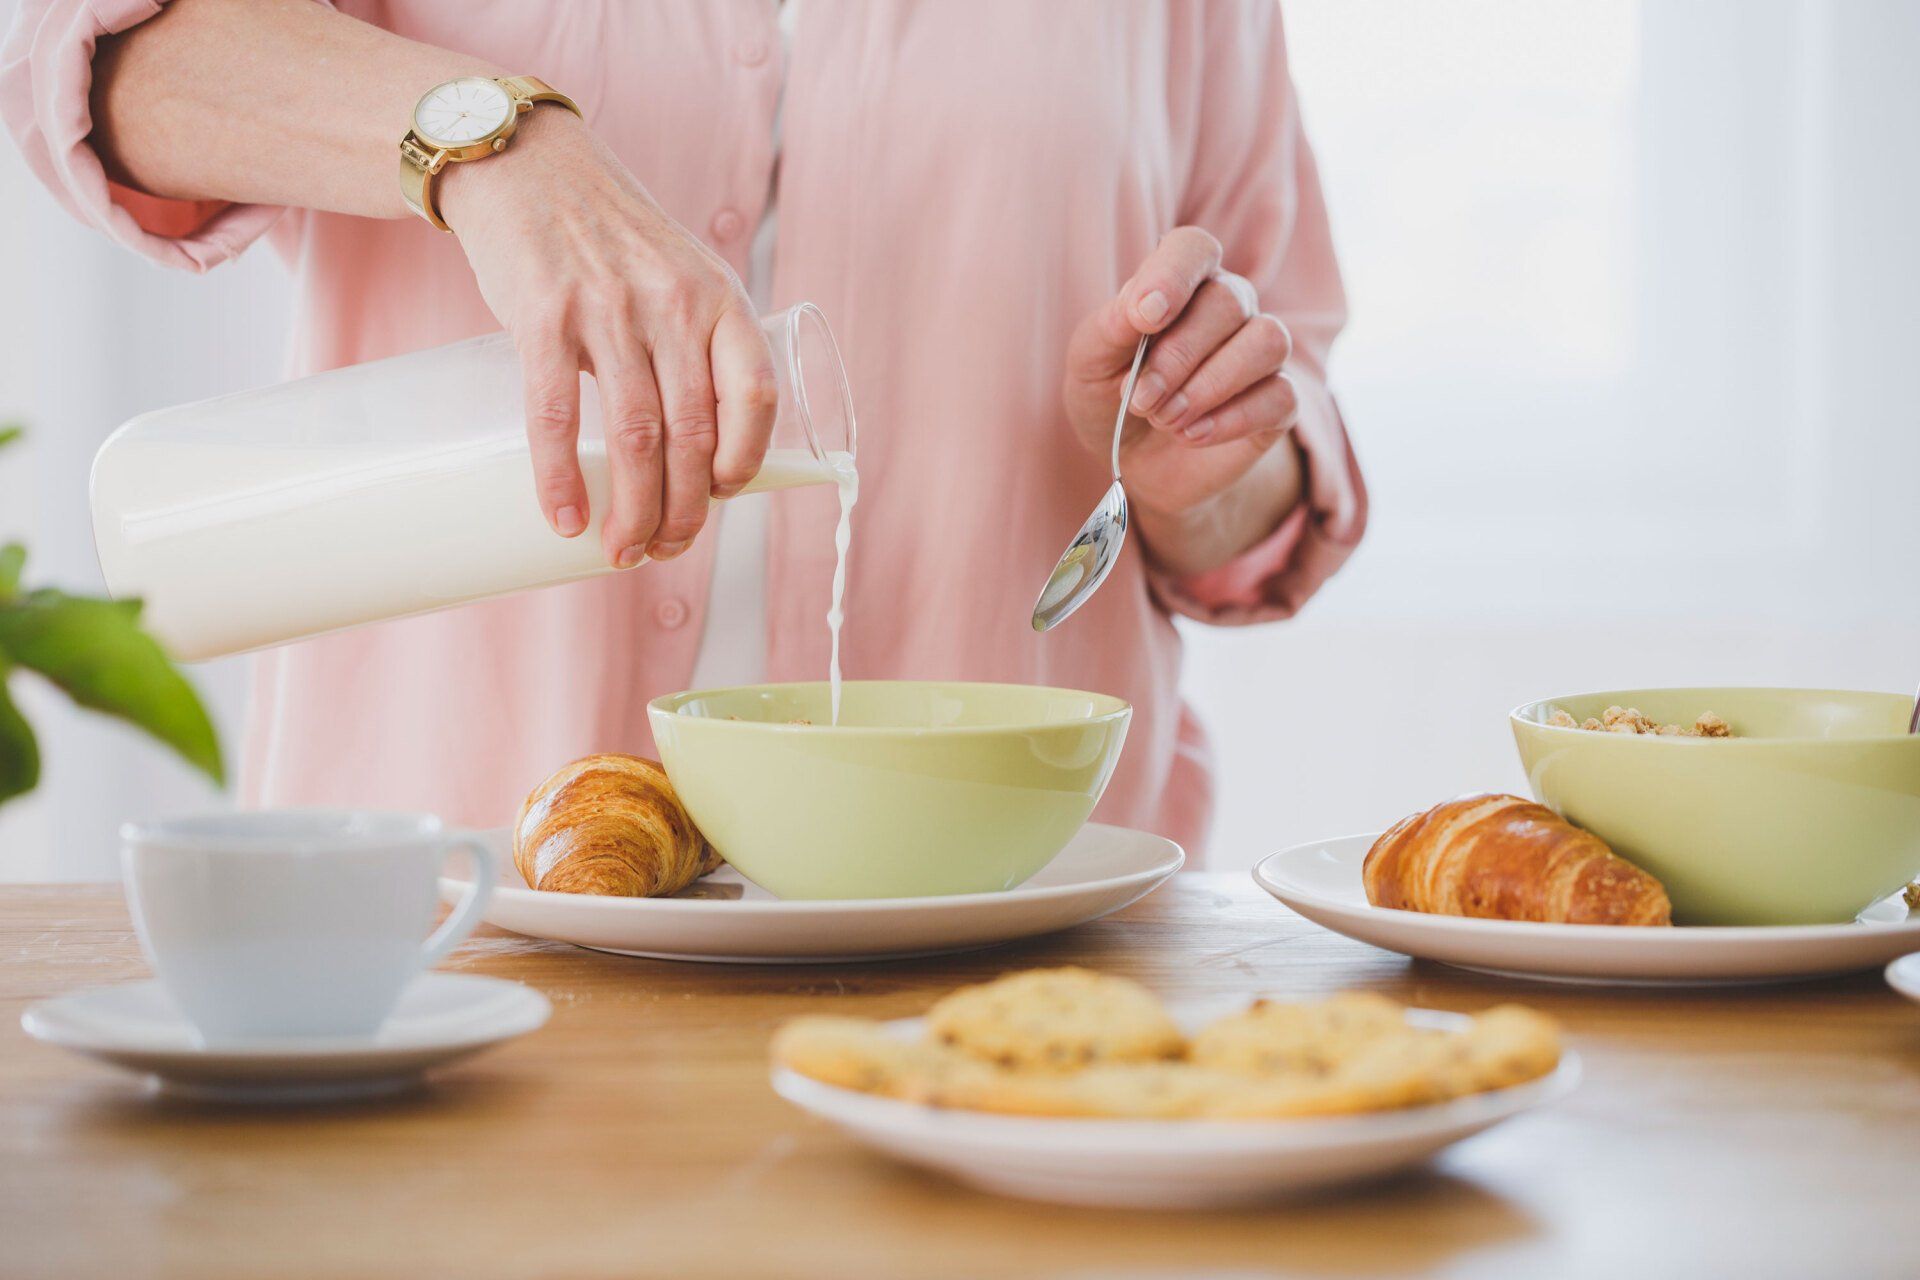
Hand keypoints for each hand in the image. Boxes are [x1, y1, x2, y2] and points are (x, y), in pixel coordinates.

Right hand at [439, 108, 779, 566]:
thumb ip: (695, 344)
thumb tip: (695, 450)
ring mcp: (607, 311)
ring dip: (632, 511)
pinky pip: (556, 417)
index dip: (746, 459)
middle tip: (663, 550)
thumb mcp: (679, 273)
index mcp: (718, 299)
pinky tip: (566, 520)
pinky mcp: (542, 318)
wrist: (526, 164)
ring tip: (622, 551)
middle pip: (692, 435)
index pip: (755, 395)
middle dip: (684, 511)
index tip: (723, 495)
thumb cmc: (608, 236)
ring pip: (634, 439)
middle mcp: (672, 305)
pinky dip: (561, 480)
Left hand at [1063, 227, 1298, 520]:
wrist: (1135, 465)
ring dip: (1210, 385)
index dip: (1174, 275)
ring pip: (1266, 341)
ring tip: (1167, 419)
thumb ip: (1111, 328)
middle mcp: (1229, 306)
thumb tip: (1145, 308)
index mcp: (1181, 284)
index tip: (1145, 318)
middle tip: (1140, 400)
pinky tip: (1192, 436)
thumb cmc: (1111, 400)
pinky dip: (1231, 419)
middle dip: (1178, 356)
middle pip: (1228, 301)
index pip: (1193, 248)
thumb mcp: (1090, 365)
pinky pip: (1280, 395)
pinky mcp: (1280, 401)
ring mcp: (1259, 352)